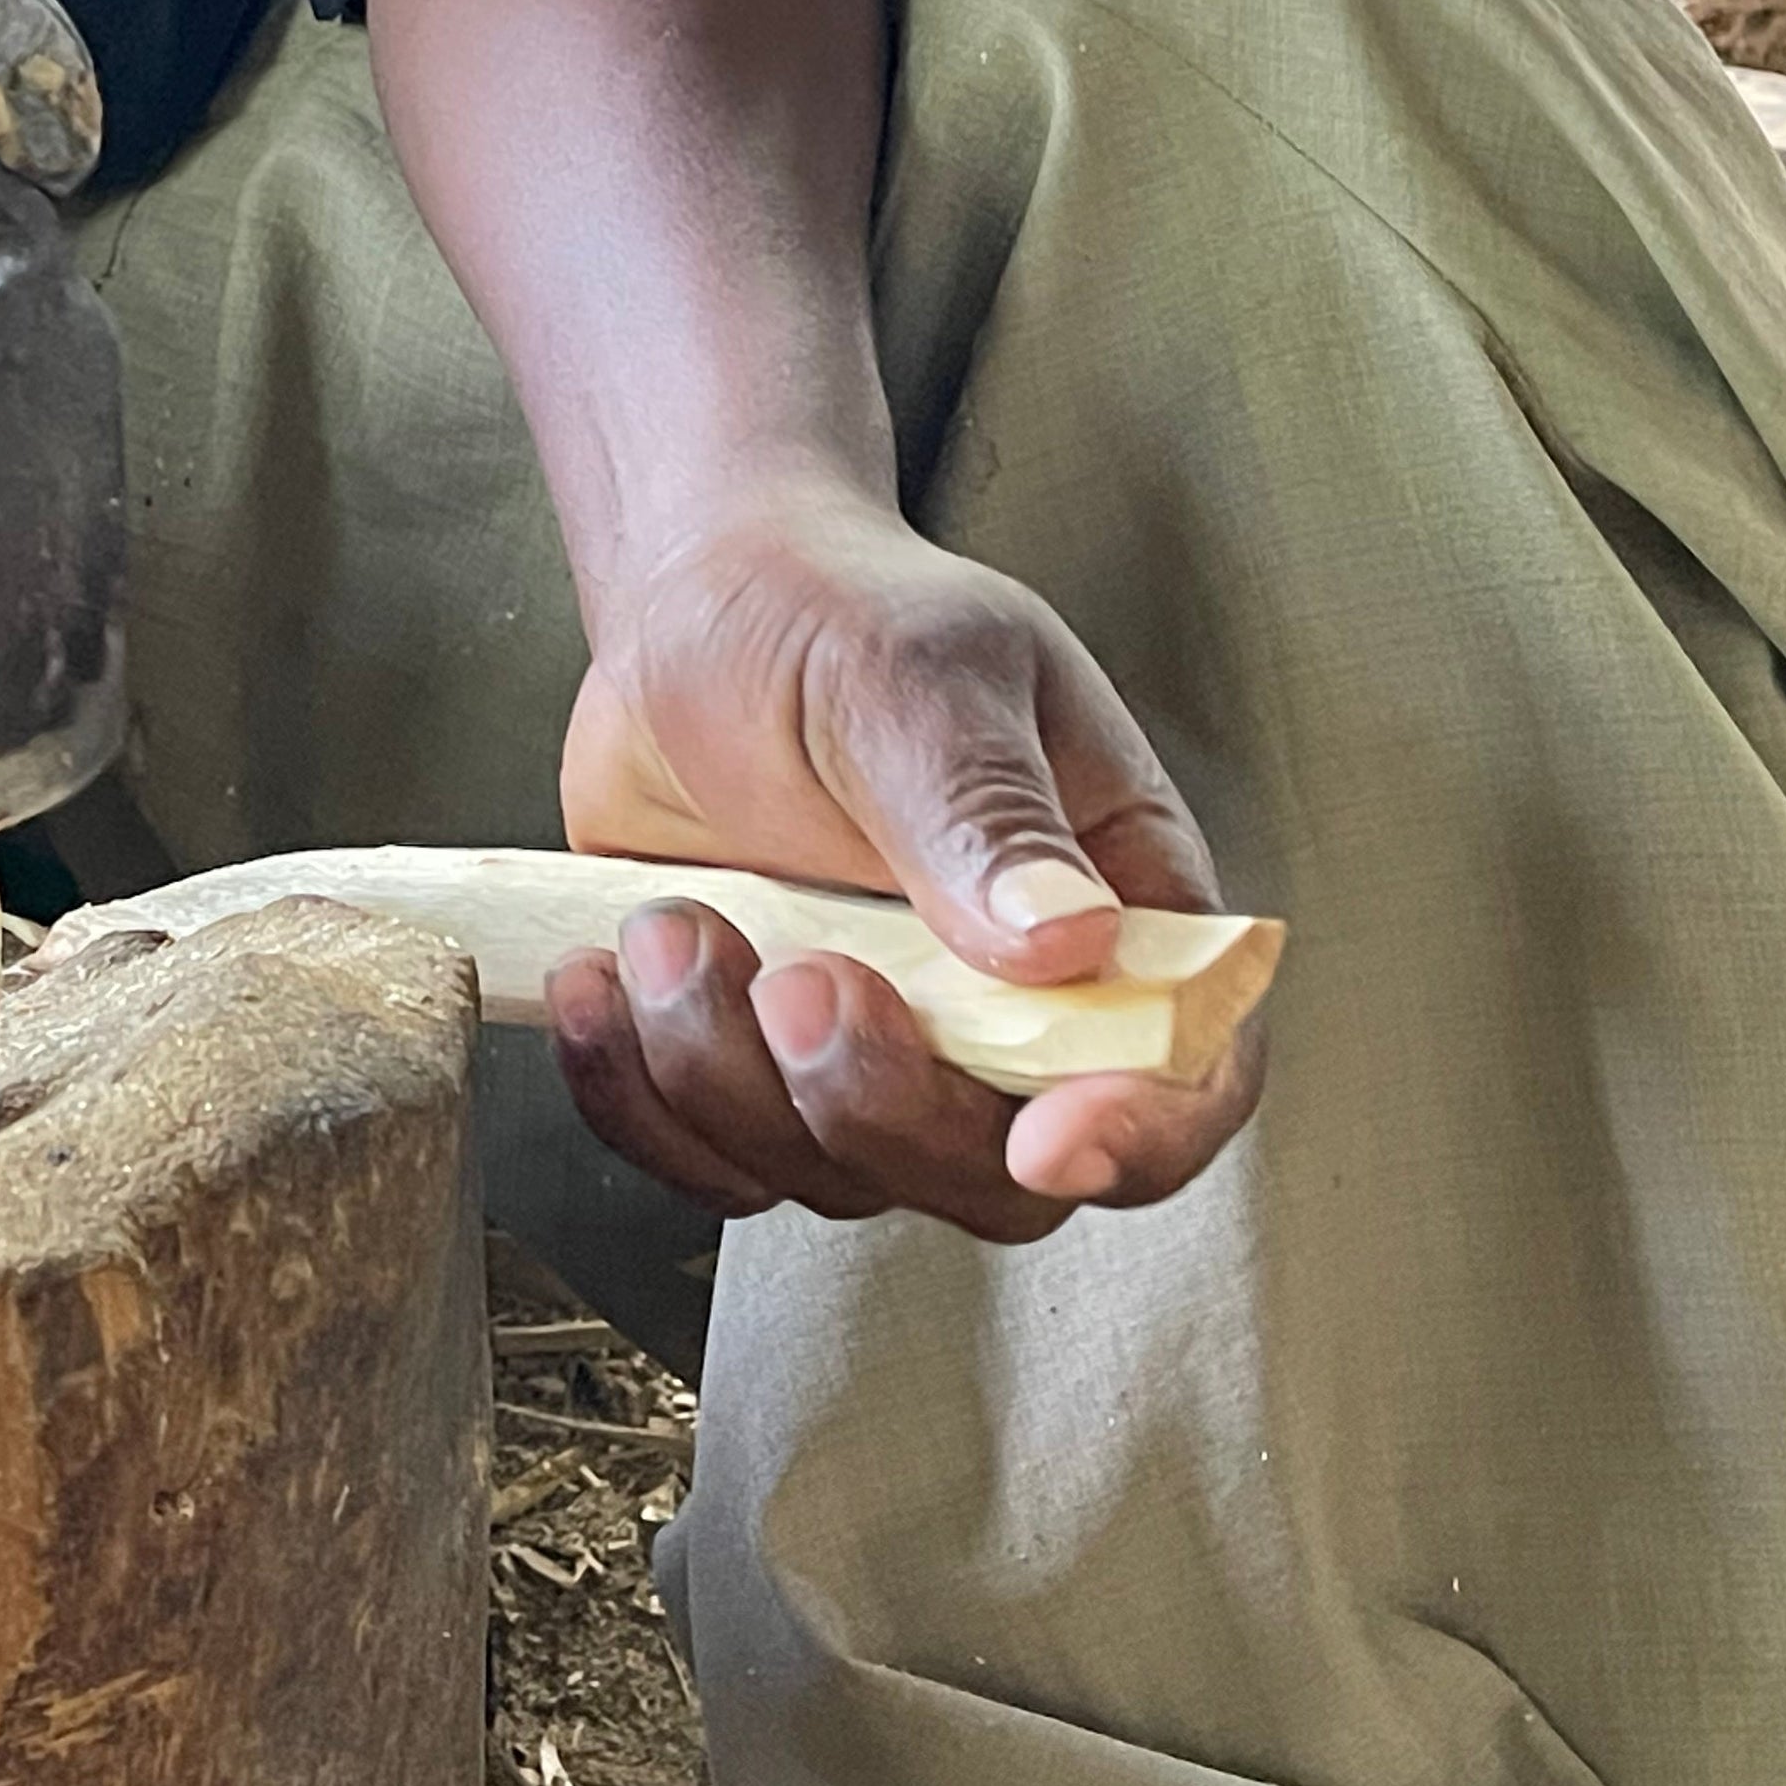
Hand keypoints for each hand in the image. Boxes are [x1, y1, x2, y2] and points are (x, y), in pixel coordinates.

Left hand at [545, 485, 1260, 1240]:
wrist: (692, 609)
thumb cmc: (833, 613)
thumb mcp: (917, 674)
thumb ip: (984, 809)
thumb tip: (1072, 942)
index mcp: (1112, 903)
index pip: (1187, 1073)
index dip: (1139, 1135)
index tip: (1047, 1139)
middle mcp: (1008, 1008)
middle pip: (996, 1175)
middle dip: (878, 1104)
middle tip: (793, 975)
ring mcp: (878, 1049)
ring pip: (834, 1174)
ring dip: (724, 1077)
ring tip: (666, 925)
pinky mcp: (752, 1065)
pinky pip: (703, 1155)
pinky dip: (634, 1094)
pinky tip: (597, 977)